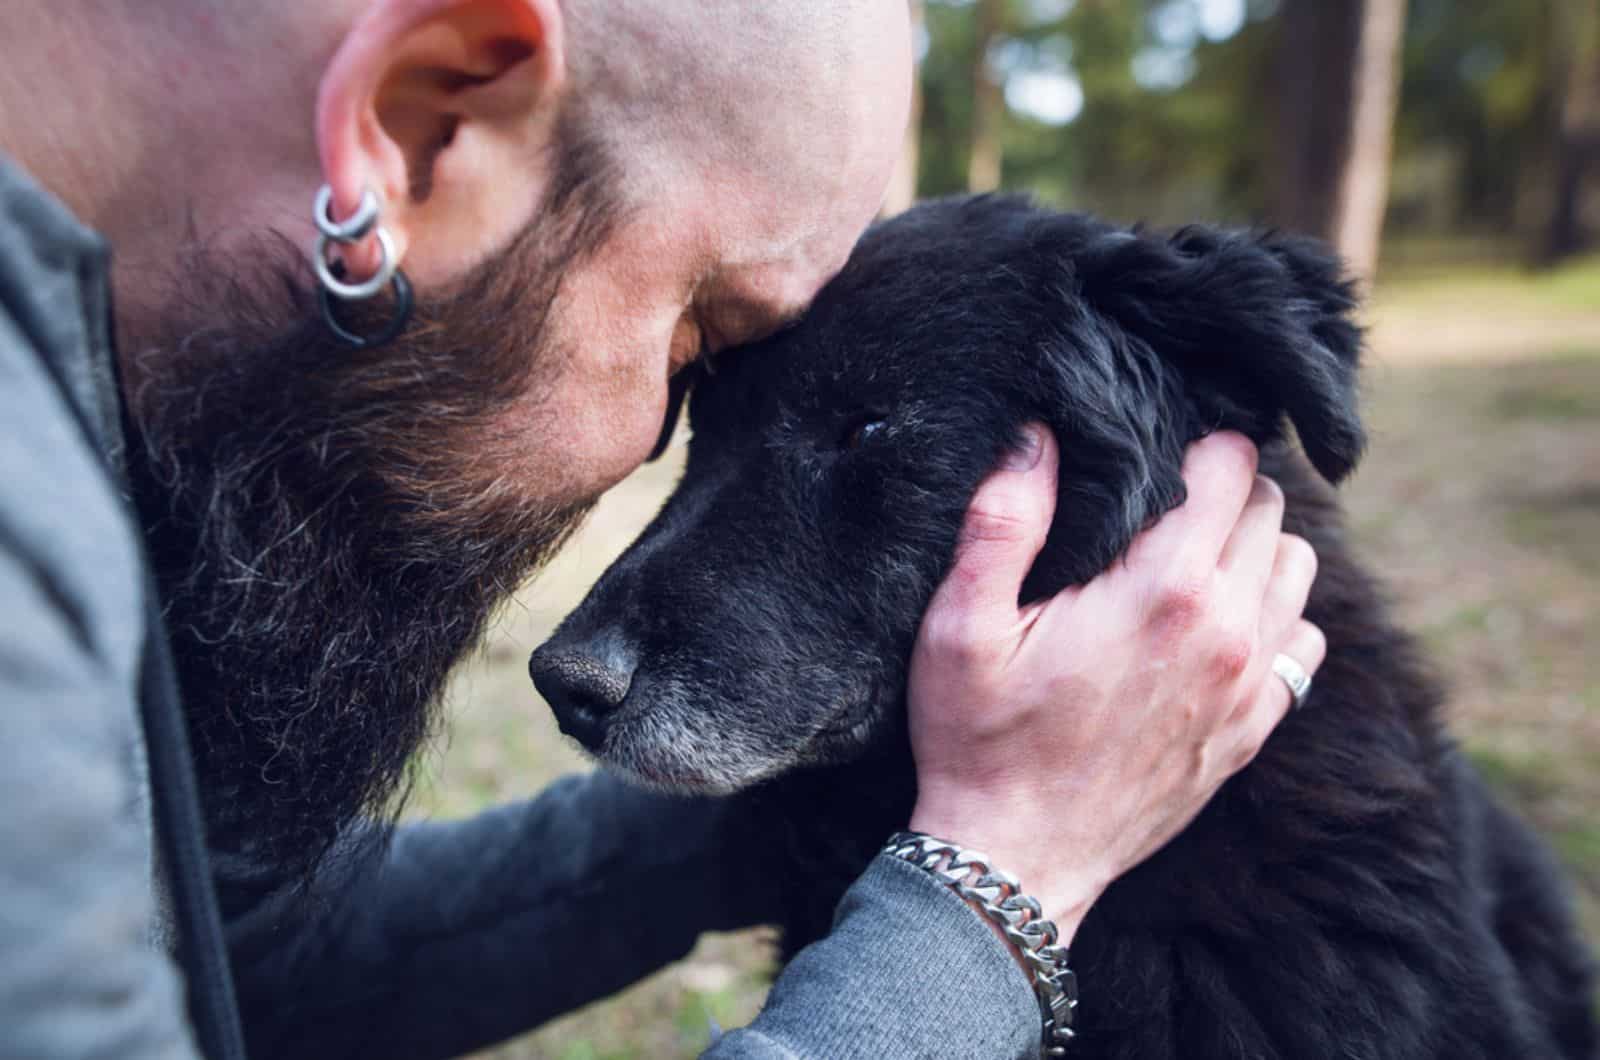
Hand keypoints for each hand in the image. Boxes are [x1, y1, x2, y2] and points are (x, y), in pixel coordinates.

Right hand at [906, 427, 1323, 944]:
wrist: (1016, 860)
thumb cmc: (981, 740)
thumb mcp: (962, 626)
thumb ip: (1001, 521)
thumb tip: (1036, 435)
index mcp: (1164, 591)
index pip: (1230, 468)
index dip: (1194, 445)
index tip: (1151, 455)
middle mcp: (1229, 631)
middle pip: (1271, 511)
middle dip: (1223, 491)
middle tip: (1160, 505)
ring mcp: (1249, 687)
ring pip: (1298, 571)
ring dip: (1253, 551)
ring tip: (1189, 559)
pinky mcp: (1252, 732)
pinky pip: (1304, 645)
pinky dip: (1274, 620)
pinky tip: (1215, 628)